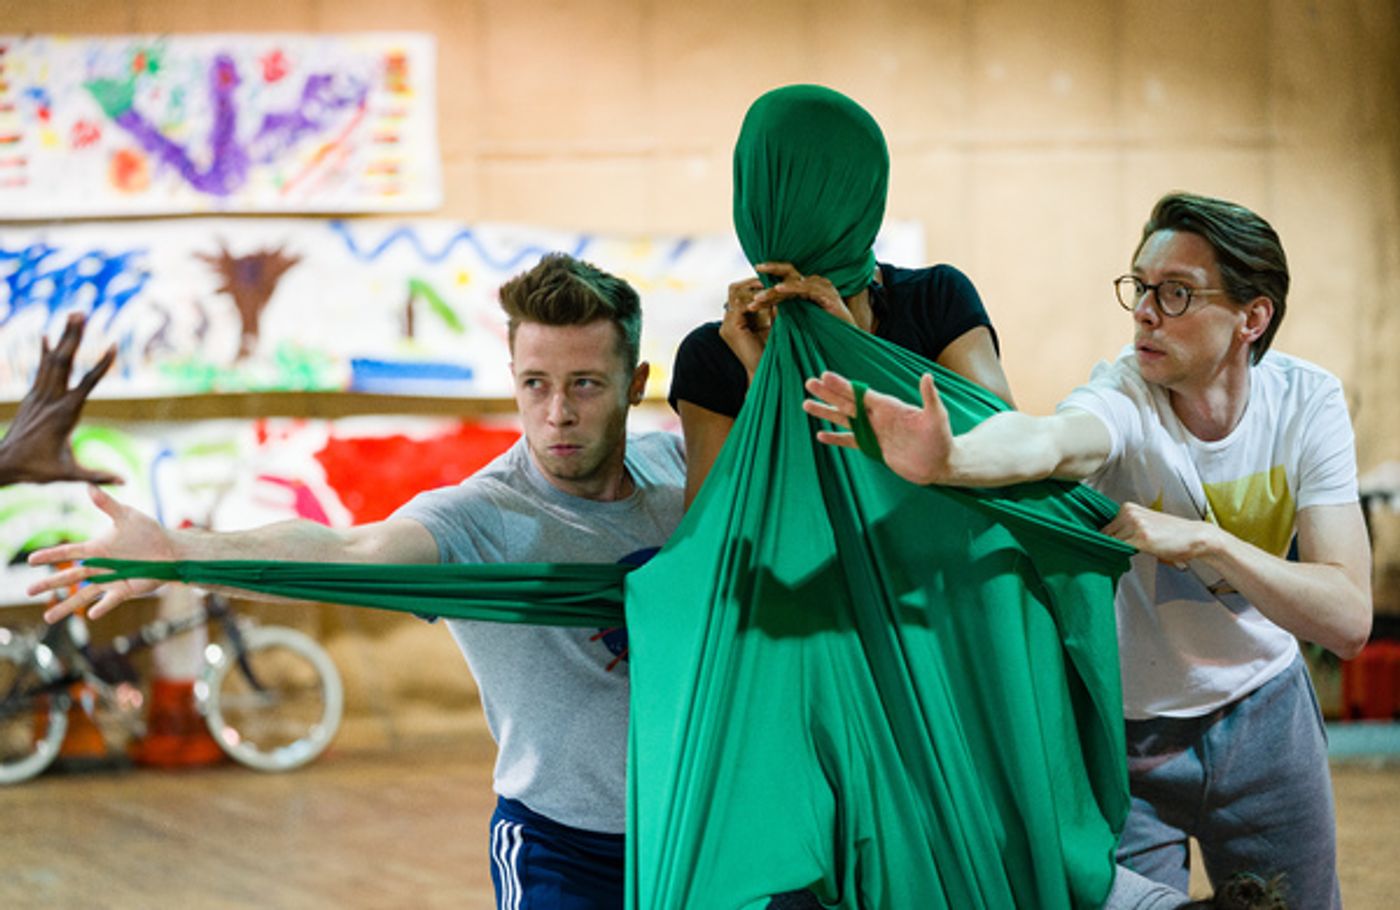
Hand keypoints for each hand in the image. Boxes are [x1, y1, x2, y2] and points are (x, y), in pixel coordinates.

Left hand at [0, 313, 120, 485]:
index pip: (87, 383)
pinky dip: (44, 351)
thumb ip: (97, 476)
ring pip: (52, 361)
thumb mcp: (68, 475)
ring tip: (73, 316)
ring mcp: (39, 397)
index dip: (102, 365)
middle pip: (64, 361)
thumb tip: (124, 482)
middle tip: (82, 313)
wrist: (2, 465)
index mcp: (65, 414)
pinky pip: (40, 369)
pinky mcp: (31, 398)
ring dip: (63, 337)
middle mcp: (50, 400)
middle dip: (74, 336)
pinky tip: (46, 337)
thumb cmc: (36, 471)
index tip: (113, 346)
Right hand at [27, 485, 175, 621]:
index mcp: (97, 549)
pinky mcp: (125, 590)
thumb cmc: (149, 532)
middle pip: (69, 577)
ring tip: (49, 619)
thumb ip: (107, 504)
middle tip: (28, 591)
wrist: (170, 550)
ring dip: (68, 605)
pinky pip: (111, 600)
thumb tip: (89, 486)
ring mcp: (111, 579)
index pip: (68, 552)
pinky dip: (102, 606)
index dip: (50, 556)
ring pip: (84, 594)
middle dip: (49, 584)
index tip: (31, 560)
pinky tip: (92, 615)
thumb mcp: (127, 516)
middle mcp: (100, 567)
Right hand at [718, 276, 769, 378]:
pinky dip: (757, 299)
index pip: (740, 292)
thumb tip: (782, 286)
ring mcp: (727, 324)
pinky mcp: (731, 327)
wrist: (771, 373)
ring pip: (736, 291)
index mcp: (736, 320)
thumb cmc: (776, 351)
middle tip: (773, 281)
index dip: (756, 284)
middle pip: (735, 288)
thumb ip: (773, 306)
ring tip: (774, 288)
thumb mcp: (774, 323)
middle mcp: (728, 320)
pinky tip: (772, 299)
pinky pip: (741, 303)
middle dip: (754, 282)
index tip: (775, 281)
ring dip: (756, 288)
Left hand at [751, 262, 854, 326]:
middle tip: (754, 271)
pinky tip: (778, 290)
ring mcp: (822, 288)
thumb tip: (768, 309)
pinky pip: (806, 288)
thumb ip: (787, 312)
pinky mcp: (828, 295)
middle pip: (788, 273)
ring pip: (793, 282)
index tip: (750, 294)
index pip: (784, 282)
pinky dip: (792, 288)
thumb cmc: (824, 334)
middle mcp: (815, 284)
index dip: (767, 288)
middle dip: (770, 271)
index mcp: (808, 289)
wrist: (847, 344)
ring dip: (774, 290)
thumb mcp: (800, 321)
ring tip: (759, 297)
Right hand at [802, 371, 955, 485]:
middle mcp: (878, 416)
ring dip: (827, 412)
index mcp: (889, 407)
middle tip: (809, 382)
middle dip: (828, 394)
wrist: (940, 464)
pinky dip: (836, 438)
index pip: (861, 394)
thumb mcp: (937, 418)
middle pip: (847, 403)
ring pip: (845, 419)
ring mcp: (874, 431)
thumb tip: (927, 376)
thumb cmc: (941, 440)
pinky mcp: (874, 447)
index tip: (825, 375)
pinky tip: (821, 435)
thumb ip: (930, 398)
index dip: (843, 385)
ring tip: (806, 404)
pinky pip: (851, 441)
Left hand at [1102, 502, 1215, 567]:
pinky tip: (1137, 554)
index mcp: (1128, 508)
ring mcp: (1134, 524)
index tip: (1111, 547)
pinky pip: (1122, 548)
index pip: (1104, 527)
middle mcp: (1128, 513)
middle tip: (1124, 552)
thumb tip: (1108, 540)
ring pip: (1112, 542)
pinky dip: (1124, 554)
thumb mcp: (1144, 524)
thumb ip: (1126, 528)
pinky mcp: (1141, 536)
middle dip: (1111, 545)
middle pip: (1105, 534)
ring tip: (1136, 552)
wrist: (1193, 536)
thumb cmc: (1171, 533)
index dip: (1107, 540)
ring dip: (1118, 551)